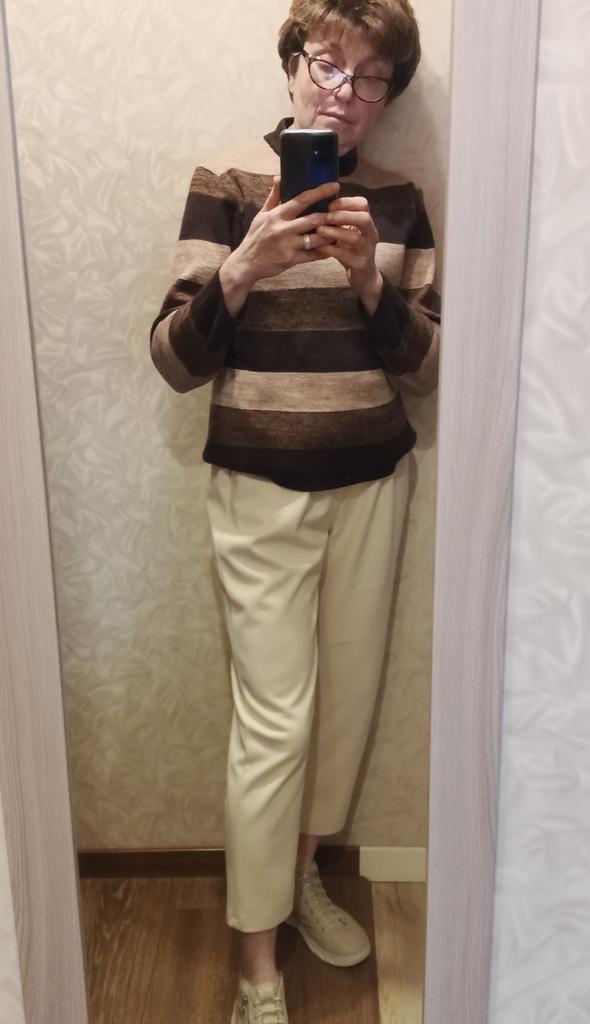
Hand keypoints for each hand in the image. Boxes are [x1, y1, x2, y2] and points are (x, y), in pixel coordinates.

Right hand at [226, 177, 339, 289]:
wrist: (247, 263)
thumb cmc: (255, 237)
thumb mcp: (262, 215)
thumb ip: (274, 197)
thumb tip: (278, 177)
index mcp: (277, 215)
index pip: (301, 199)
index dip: (320, 192)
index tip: (334, 186)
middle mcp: (283, 229)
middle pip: (312, 219)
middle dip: (330, 215)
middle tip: (344, 211)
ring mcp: (288, 245)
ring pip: (316, 238)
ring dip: (331, 234)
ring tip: (342, 229)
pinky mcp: (291, 260)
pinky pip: (312, 255)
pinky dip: (324, 251)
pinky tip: (333, 247)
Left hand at [315, 195, 383, 311]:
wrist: (363, 276)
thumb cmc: (351, 249)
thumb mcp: (347, 231)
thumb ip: (338, 220)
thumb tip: (317, 202)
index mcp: (367, 223)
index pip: (363, 204)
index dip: (346, 202)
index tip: (330, 205)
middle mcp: (371, 234)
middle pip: (363, 218)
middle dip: (344, 215)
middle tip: (327, 216)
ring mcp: (367, 250)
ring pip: (354, 238)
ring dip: (336, 232)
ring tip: (319, 230)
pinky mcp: (360, 264)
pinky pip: (345, 255)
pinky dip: (330, 249)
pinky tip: (318, 246)